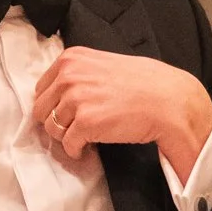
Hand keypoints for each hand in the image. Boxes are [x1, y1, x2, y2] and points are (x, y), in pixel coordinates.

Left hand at [33, 48, 211, 180]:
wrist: (169, 101)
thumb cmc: (144, 83)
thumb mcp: (104, 63)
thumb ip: (80, 74)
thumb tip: (59, 95)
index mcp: (71, 58)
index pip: (42, 88)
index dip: (53, 105)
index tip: (66, 115)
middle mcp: (69, 75)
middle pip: (41, 109)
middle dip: (56, 122)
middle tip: (74, 129)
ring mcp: (76, 99)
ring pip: (52, 129)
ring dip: (66, 138)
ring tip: (84, 138)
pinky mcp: (86, 123)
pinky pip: (68, 145)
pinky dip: (76, 152)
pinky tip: (88, 149)